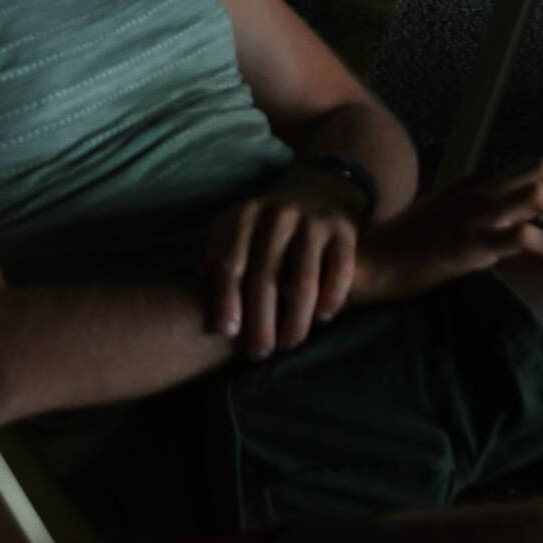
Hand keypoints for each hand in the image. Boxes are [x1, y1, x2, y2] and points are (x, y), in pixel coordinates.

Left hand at [198, 165, 381, 356]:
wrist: (319, 189)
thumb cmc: (267, 226)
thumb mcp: (237, 230)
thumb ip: (217, 259)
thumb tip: (198, 301)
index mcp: (244, 215)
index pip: (230, 263)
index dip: (226, 300)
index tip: (227, 333)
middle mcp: (277, 214)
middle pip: (265, 277)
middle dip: (260, 321)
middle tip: (258, 353)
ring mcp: (312, 220)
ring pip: (303, 281)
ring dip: (295, 320)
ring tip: (288, 344)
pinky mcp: (344, 229)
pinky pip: (339, 272)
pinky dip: (331, 299)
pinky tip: (323, 318)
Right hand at [350, 160, 542, 301]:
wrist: (369, 264)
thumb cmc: (408, 250)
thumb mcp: (448, 223)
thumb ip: (483, 220)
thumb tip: (523, 230)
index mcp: (472, 185)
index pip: (531, 169)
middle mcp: (476, 192)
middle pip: (540, 172)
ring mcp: (472, 217)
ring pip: (537, 196)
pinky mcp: (469, 246)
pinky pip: (522, 236)